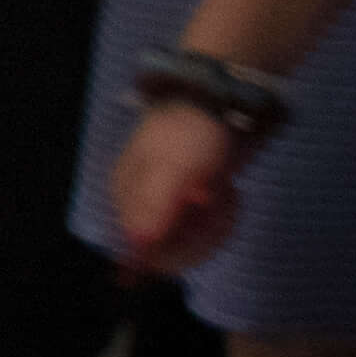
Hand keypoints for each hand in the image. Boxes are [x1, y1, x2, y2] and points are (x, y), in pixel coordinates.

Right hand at [117, 97, 253, 278]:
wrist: (220, 104)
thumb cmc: (190, 132)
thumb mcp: (174, 168)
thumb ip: (155, 205)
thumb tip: (137, 244)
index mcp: (128, 197)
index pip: (141, 250)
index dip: (171, 251)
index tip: (195, 234)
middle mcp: (144, 206)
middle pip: (171, 251)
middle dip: (202, 233)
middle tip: (214, 201)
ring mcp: (170, 207)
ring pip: (194, 245)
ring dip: (218, 224)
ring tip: (225, 192)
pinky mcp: (193, 206)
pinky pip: (208, 233)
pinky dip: (224, 218)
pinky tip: (227, 193)